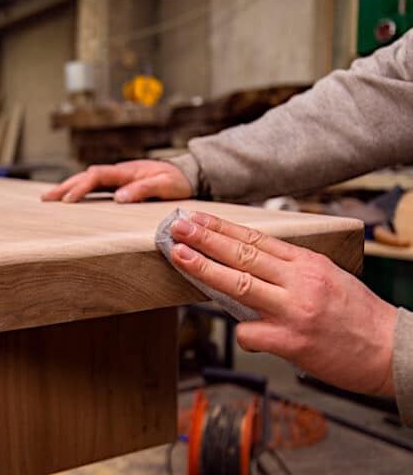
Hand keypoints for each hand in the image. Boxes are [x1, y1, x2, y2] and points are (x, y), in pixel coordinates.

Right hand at [41, 160, 192, 202]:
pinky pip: (95, 186)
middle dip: (64, 186)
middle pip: (85, 176)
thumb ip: (143, 190)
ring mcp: (118, 177)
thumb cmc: (177, 180)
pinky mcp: (119, 183)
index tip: (67, 201)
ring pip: (87, 179)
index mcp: (127, 171)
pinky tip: (70, 198)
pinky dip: (79, 190)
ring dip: (68, 187)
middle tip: (46, 199)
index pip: (96, 176)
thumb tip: (119, 197)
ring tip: (49, 198)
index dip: (80, 188)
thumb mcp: (165, 186)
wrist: (187, 173)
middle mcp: (119, 172)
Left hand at [169, 211, 397, 396]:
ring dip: (205, 268)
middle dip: (205, 238)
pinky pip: (250, 332)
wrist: (394, 351)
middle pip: (242, 253)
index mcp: (309, 263)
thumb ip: (290, 270)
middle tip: (178, 227)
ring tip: (179, 256)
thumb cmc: (359, 316)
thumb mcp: (329, 277)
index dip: (222, 228)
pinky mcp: (292, 340)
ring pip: (239, 283)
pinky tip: (247, 333)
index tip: (197, 218)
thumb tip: (249, 264)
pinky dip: (242, 332)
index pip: (256, 239)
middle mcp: (300, 281)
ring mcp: (294, 309)